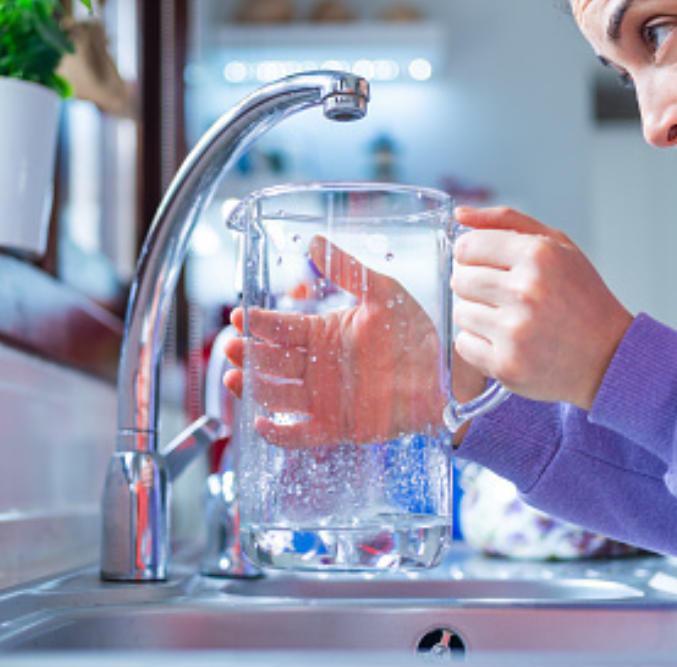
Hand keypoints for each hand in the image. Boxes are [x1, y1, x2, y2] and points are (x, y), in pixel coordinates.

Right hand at [223, 236, 444, 447]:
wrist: (444, 376)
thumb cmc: (415, 332)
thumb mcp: (382, 293)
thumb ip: (348, 270)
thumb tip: (314, 241)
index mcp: (321, 333)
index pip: (279, 328)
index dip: (257, 323)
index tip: (239, 316)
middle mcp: (315, 366)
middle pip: (270, 362)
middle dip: (247, 355)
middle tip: (232, 348)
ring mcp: (322, 397)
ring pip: (276, 395)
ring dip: (253, 388)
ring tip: (234, 379)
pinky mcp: (335, 427)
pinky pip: (299, 434)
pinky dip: (279, 433)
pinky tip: (261, 423)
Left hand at [450, 206, 632, 409]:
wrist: (609, 356)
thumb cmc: (583, 298)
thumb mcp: (558, 246)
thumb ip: (507, 222)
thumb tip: (460, 214)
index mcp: (538, 255)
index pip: (467, 247)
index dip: (473, 256)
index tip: (487, 266)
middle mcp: (525, 291)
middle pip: (460, 280)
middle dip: (477, 287)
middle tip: (506, 298)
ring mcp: (515, 331)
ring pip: (460, 313)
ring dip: (479, 316)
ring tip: (511, 321)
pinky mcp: (506, 364)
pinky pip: (463, 345)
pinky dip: (480, 344)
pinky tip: (508, 342)